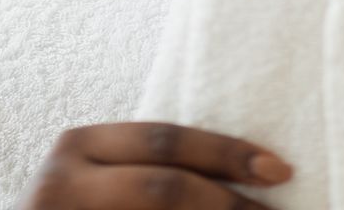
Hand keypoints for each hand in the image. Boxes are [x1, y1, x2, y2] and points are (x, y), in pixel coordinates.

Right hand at [19, 122, 292, 208]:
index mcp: (79, 145)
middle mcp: (62, 182)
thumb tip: (247, 168)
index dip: (226, 154)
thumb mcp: (98, 174)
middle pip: (165, 186)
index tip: (280, 170)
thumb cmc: (76, 207)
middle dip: (229, 204)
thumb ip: (149, 165)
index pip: (165, 141)